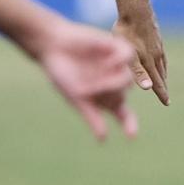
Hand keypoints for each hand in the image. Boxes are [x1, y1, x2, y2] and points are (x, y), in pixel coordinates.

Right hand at [32, 19, 140, 141]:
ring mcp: (116, 66)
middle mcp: (113, 83)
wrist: (52, 45)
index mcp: (104, 98)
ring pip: (127, 79)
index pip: (123, 114)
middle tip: (86, 88)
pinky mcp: (115, 48)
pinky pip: (128, 57)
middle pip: (122, 96)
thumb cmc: (61, 73)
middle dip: (105, 95)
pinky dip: (120, 61)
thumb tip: (103, 139)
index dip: (129, 124)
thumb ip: (91, 115)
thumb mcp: (75, 96)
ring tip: (95, 78)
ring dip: (112, 82)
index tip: (131, 136)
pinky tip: (108, 62)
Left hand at [113, 4, 169, 106]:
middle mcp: (156, 54)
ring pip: (161, 64)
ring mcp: (157, 45)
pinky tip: (158, 59)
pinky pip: (160, 53)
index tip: (167, 103)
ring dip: (162, 74)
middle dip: (163, 87)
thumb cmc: (127, 31)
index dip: (161, 93)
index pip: (157, 82)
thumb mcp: (129, 53)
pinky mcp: (156, 36)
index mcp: (149, 61)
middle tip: (166, 98)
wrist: (136, 8)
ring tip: (163, 81)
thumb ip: (137, 71)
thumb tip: (148, 88)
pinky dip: (161, 61)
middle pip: (161, 74)